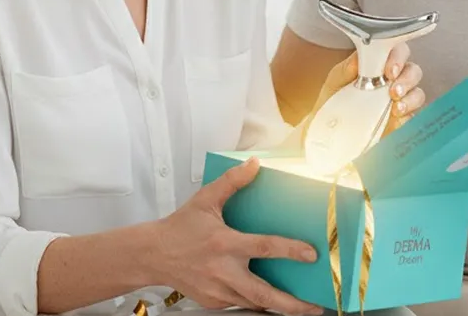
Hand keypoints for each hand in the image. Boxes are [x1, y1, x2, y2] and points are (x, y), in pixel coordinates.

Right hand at [149, 158, 323, 315]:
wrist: (152, 255)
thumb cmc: (179, 228)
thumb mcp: (205, 199)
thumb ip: (232, 181)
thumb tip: (254, 165)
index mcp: (224, 243)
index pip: (264, 247)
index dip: (290, 250)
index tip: (311, 254)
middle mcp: (223, 270)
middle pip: (263, 294)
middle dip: (292, 304)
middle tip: (315, 307)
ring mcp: (217, 290)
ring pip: (254, 304)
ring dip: (278, 307)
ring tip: (301, 308)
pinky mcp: (213, 301)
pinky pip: (240, 304)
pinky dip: (256, 303)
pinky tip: (269, 300)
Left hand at [313, 43, 426, 132]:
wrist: (330, 130)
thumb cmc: (335, 100)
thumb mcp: (335, 81)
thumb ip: (346, 68)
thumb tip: (358, 59)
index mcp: (380, 65)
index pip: (397, 51)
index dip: (398, 57)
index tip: (389, 69)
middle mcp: (394, 80)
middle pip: (413, 70)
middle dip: (406, 78)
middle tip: (393, 88)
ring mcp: (400, 100)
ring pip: (418, 92)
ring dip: (410, 97)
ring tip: (395, 105)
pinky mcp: (403, 120)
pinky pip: (415, 115)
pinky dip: (409, 114)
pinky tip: (397, 116)